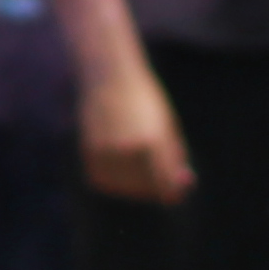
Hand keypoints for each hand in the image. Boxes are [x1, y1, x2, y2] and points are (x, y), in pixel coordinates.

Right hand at [77, 65, 192, 205]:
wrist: (110, 78)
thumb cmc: (145, 103)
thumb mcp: (167, 129)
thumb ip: (174, 161)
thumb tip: (178, 191)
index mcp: (153, 142)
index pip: (165, 185)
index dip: (173, 190)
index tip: (175, 186)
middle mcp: (128, 149)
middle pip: (146, 189)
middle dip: (154, 185)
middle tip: (155, 169)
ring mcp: (106, 152)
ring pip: (124, 188)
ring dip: (134, 183)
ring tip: (136, 158)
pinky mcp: (90, 153)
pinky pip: (105, 181)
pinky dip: (114, 178)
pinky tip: (119, 159)